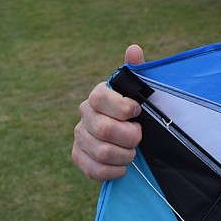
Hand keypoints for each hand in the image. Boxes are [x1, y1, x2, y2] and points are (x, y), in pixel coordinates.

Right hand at [72, 44, 145, 180]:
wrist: (130, 140)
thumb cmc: (138, 114)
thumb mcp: (142, 93)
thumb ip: (138, 73)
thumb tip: (134, 49)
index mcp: (98, 95)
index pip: (101, 98)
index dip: (123, 108)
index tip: (137, 112)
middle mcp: (85, 114)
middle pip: (105, 129)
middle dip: (130, 137)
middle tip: (139, 137)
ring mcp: (79, 136)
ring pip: (102, 151)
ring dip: (125, 155)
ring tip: (132, 153)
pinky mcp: (79, 156)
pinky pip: (94, 169)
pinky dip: (113, 171)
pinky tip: (122, 167)